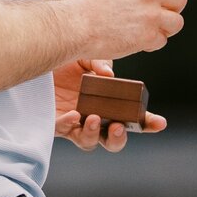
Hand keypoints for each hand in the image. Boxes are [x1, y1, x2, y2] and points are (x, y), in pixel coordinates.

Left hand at [52, 58, 167, 151]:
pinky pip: (63, 130)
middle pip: (112, 139)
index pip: (131, 117)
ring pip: (89, 142)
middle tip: (119, 127)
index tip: (160, 123)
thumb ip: (100, 62)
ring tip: (95, 119)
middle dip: (119, 138)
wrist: (35, 54)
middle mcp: (93, 115)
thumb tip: (108, 75)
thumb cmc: (65, 57)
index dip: (147, 123)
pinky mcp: (54, 122)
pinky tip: (73, 115)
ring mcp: (74, 122)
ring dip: (95, 134)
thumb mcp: (87, 54)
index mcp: (108, 102)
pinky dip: (69, 124)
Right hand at [70, 0, 185, 58]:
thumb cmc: (85, 7)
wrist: (74, 26)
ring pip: (177, 22)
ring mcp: (150, 13)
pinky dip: (151, 44)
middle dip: (171, 9)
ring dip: (165, 29)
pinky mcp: (148, 35)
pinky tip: (137, 43)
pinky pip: (162, 40)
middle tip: (157, 18)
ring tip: (148, 32)